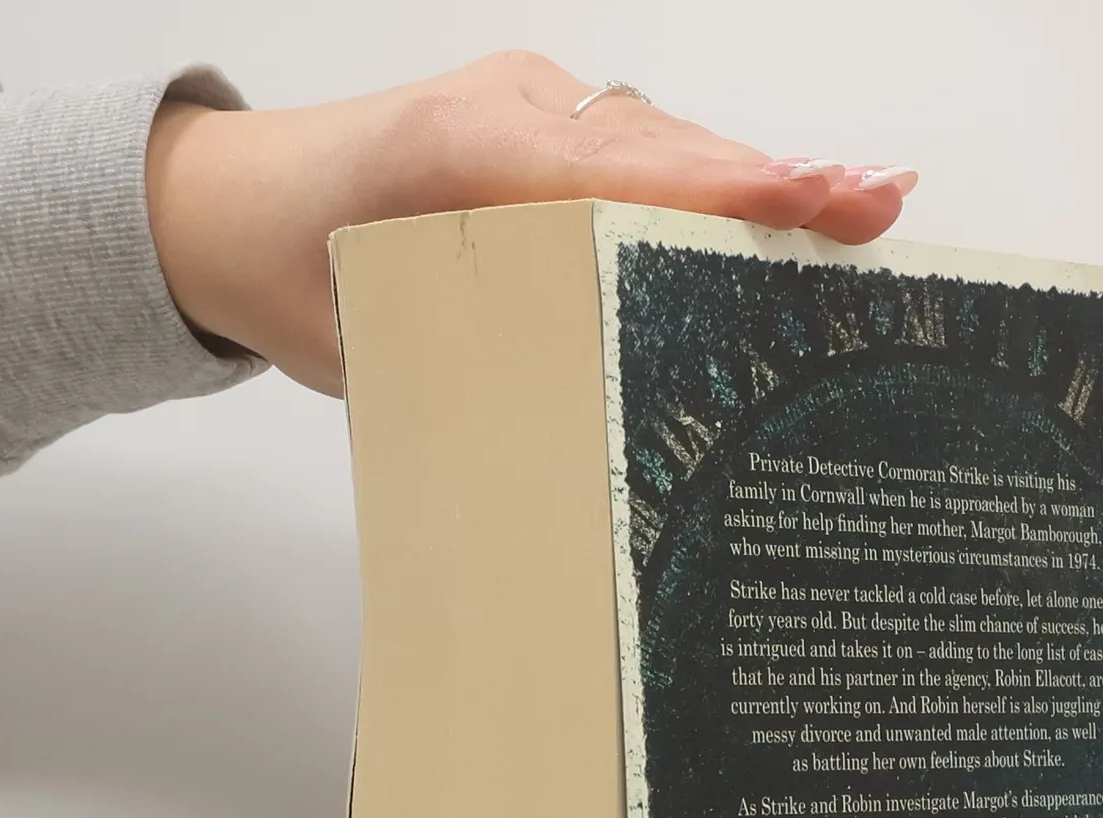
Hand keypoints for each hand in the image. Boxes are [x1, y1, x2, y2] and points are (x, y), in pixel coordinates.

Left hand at [145, 50, 918, 395]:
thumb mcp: (371, 343)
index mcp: (457, 155)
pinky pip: (635, 143)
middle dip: (772, 180)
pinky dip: (703, 179)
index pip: (616, 173)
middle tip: (878, 203)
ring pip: (659, 139)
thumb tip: (582, 432)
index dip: (720, 192)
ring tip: (853, 209)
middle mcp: (503, 109)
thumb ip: (470, 368)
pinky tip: (770, 209)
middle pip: (663, 145)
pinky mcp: (533, 117)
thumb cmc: (292, 277)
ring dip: (749, 181)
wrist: (224, 208)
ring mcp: (524, 101)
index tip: (812, 201)